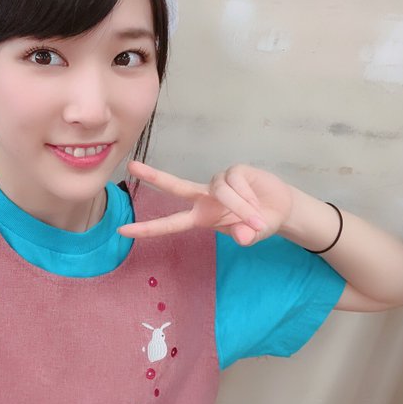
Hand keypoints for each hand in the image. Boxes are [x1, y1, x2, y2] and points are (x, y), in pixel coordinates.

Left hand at [118, 161, 293, 245]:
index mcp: (200, 217)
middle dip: (153, 176)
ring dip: (241, 207)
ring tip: (258, 219)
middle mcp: (203, 197)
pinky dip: (248, 197)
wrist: (280, 208)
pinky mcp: (234, 171)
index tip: (122, 230)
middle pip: (174, 186)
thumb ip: (246, 236)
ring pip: (221, 191)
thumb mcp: (251, 235)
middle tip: (131, 167)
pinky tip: (257, 200)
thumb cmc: (257, 224)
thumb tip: (242, 236)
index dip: (147, 228)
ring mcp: (218, 183)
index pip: (169, 223)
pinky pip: (236, 183)